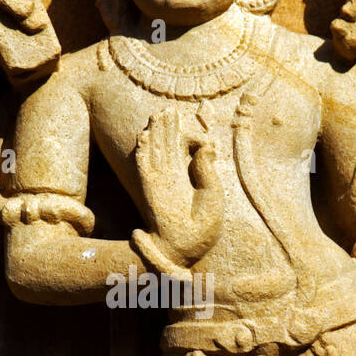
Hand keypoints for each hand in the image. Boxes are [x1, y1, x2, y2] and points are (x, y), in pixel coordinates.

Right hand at [135, 104, 223, 266]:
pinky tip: (142, 137)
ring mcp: (160, 181)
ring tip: (156, 115)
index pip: (185, 149)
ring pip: (156, 150)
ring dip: (155, 133)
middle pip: (167, 145)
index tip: (196, 134)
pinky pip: (144, 166)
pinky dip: (142, 151)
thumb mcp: (213, 193)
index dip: (188, 137)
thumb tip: (207, 145)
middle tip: (166, 109)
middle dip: (167, 128)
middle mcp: (173, 176)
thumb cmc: (203, 225)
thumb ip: (207, 168)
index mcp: (189, 177)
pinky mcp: (151, 188)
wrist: (187, 246)